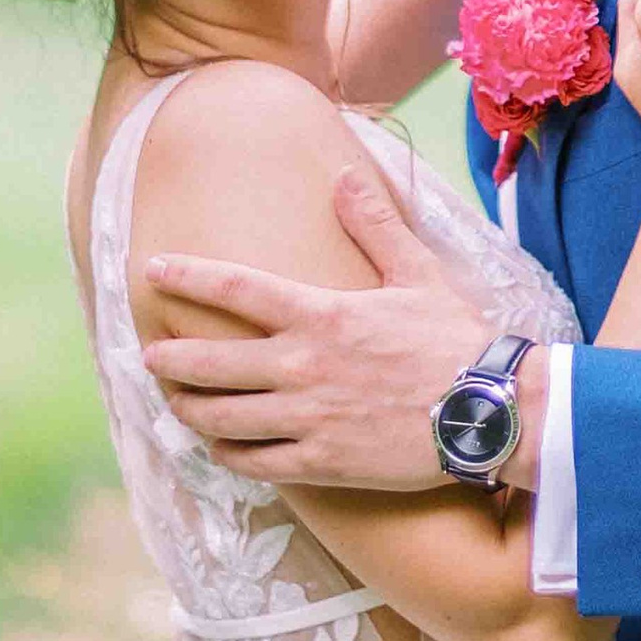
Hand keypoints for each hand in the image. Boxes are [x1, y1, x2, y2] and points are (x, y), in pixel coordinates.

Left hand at [142, 163, 509, 492]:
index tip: (153, 269)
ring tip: (174, 405)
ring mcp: (309, 417)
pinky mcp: (323, 461)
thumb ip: (375, 226)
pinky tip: (219, 448)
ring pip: (223, 417)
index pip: (236, 287)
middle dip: (169, 359)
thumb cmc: (458, 341)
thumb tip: (345, 178)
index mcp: (322, 314)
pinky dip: (228, 455)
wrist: (491, 412)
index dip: (187, 276)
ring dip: (189, 410)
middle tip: (148, 356)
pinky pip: (256, 462)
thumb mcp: (419, 273)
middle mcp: (303, 365)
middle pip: (210, 362)